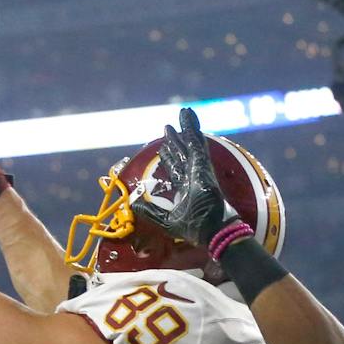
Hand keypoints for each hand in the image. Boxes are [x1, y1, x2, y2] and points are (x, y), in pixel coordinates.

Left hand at [131, 107, 235, 247]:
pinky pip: (197, 144)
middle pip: (183, 152)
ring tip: (183, 113)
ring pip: (192, 143)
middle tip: (168, 127)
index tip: (164, 147)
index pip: (177, 167)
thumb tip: (132, 203)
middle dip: (176, 140)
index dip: (170, 156)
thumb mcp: (164, 219)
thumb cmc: (193, 228)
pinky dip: (193, 130)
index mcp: (186, 188)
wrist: (211, 231)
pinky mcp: (204, 166)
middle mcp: (194, 175)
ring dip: (186, 128)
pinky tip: (189, 118)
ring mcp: (200, 169)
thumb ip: (149, 210)